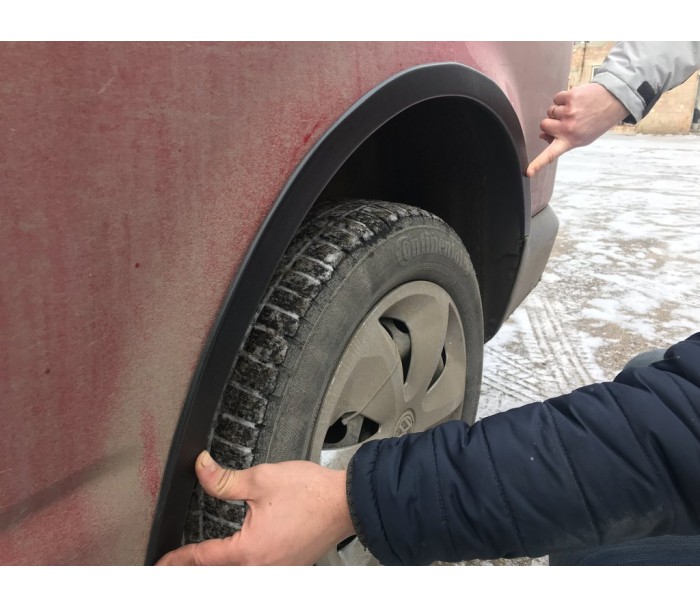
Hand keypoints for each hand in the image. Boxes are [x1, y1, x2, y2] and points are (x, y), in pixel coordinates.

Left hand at [156, 451, 354, 564]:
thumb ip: (225, 479)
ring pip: (238, 575)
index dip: (177, 560)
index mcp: (250, 551)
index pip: (202, 558)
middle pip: (218, 574)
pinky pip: (257, 571)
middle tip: (175, 566)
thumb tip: (202, 469)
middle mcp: (263, 568)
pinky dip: (240, 566)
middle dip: (194, 570)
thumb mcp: (261, 479)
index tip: (162, 563)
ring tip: (201, 561)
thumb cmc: (312, 493)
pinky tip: (237, 556)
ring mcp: (279, 570)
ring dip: (218, 568)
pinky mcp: (291, 565)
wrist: (346, 501)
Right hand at [526, 83, 628, 176]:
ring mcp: (568, 112)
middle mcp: (567, 128)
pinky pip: (556, 99)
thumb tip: (543, 135)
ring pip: (550, 111)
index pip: (550, 155)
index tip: (528, 172)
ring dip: (558, 110)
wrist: (614, 100)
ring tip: (574, 109)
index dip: (537, 164)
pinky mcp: (569, 98)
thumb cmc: (598, 121)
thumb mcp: (583, 137)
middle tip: (564, 120)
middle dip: (550, 122)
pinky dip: (563, 99)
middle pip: (543, 125)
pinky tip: (575, 100)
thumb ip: (562, 139)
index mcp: (570, 141)